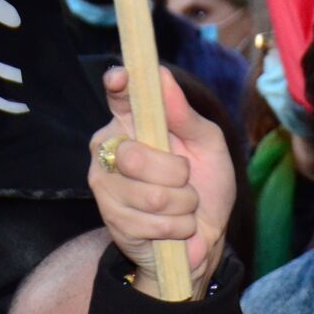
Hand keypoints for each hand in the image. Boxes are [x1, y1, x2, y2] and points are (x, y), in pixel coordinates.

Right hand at [88, 66, 235, 299]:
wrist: (205, 238)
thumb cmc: (206, 185)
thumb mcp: (208, 147)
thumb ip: (186, 116)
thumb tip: (162, 76)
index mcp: (133, 122)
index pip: (117, 97)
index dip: (118, 86)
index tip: (122, 78)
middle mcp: (110, 148)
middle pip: (135, 157)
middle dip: (176, 175)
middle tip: (184, 180)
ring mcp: (105, 184)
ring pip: (150, 195)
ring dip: (182, 205)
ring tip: (183, 205)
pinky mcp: (112, 219)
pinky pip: (152, 223)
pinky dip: (177, 227)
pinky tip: (175, 226)